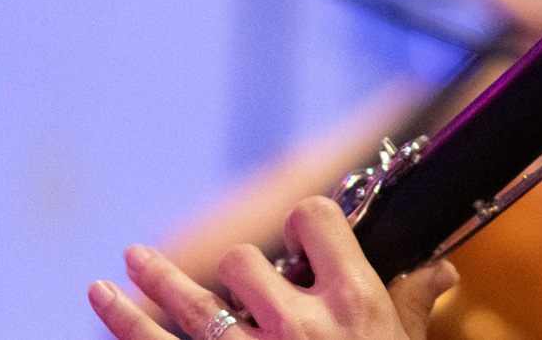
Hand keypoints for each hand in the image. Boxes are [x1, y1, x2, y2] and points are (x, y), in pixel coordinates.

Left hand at [90, 196, 457, 339]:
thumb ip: (412, 303)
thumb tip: (440, 269)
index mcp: (352, 301)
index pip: (314, 219)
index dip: (309, 223)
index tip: (308, 243)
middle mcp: (297, 323)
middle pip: (246, 262)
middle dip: (246, 272)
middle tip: (256, 294)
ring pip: (190, 300)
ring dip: (155, 278)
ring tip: (129, 260)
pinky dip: (124, 323)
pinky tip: (102, 296)